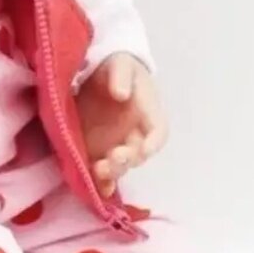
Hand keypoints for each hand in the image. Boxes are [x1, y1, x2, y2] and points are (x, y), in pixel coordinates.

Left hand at [75, 54, 167, 197]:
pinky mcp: (96, 149)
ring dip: (113, 172)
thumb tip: (120, 93)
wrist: (97, 72)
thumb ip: (121, 75)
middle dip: (127, 160)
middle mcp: (134, 134)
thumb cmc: (116, 66)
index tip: (146, 149)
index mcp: (147, 113)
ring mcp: (115, 144)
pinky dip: (101, 183)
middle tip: (114, 157)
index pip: (158, 132)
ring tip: (98, 170)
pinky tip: (95, 189)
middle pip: (138, 154)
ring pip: (120, 166)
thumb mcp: (120, 63)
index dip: (154, 143)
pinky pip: (102, 171)